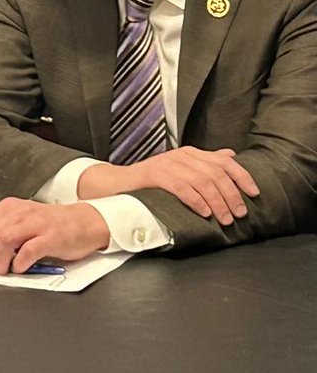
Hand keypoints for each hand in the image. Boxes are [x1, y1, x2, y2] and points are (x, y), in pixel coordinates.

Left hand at [0, 198, 109, 274]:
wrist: (87, 221)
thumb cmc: (53, 226)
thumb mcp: (23, 223)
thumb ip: (3, 233)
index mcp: (9, 208)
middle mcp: (20, 213)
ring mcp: (37, 223)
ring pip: (5, 239)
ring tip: (0, 271)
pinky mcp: (52, 236)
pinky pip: (29, 249)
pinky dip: (19, 261)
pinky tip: (18, 268)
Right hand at [78, 147, 258, 225]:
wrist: (118, 184)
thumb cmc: (152, 183)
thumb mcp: (182, 170)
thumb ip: (205, 163)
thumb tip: (231, 156)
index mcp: (191, 153)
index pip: (224, 161)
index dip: (242, 177)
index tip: (254, 193)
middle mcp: (181, 155)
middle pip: (216, 173)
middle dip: (231, 195)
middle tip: (238, 214)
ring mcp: (167, 163)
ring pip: (202, 181)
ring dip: (217, 202)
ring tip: (224, 218)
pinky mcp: (155, 174)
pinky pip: (182, 187)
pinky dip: (196, 201)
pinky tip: (204, 213)